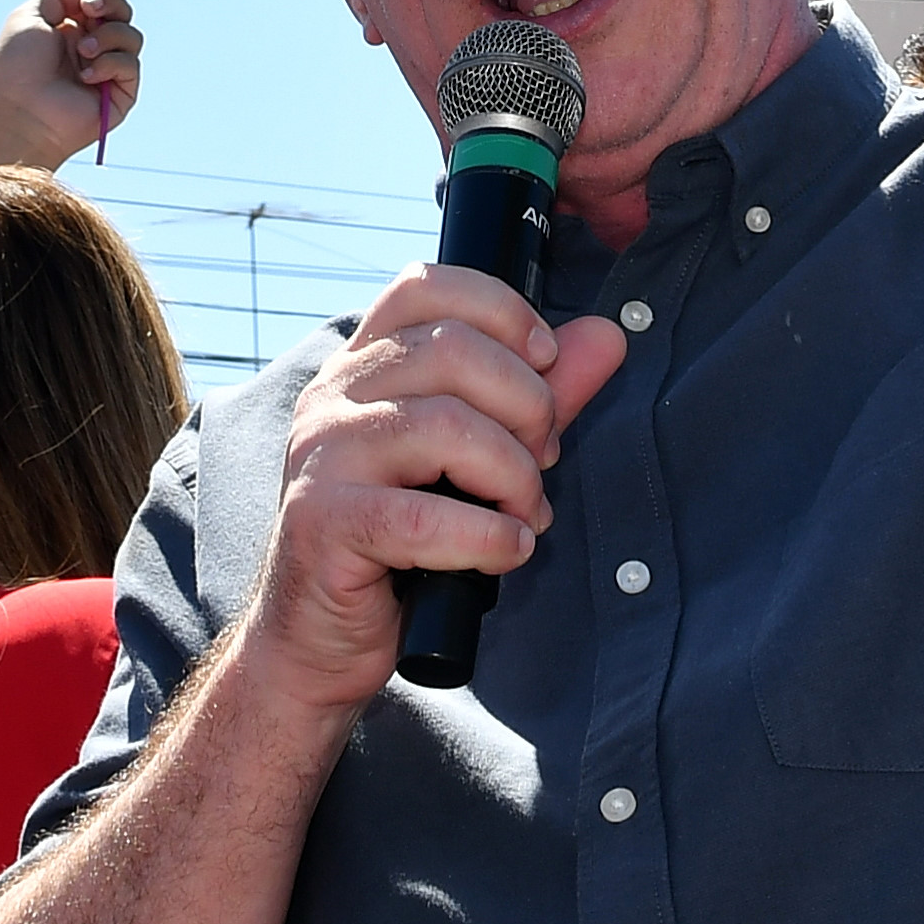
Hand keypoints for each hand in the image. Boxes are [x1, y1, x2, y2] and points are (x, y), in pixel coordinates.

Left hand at [0, 0, 144, 174]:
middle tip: (89, 8)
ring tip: (83, 51)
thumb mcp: (32, 14)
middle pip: (120, 8)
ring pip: (131, 34)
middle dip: (109, 0)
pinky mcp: (120, 94)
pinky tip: (87, 75)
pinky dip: (111, 63)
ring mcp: (106, 70)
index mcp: (68, 26)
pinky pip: (131, 64)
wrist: (20, 113)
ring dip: (108, 35)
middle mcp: (90, 45)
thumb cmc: (16, 68)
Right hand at [237, 266, 628, 719]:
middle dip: (527, 405)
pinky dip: (489, 539)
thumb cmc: (397, 546)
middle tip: (542, 460)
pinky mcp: (323, 521)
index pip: (425, 285)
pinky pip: (425, 517)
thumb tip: (606, 336)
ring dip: (514, 478)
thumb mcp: (477, 460)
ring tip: (523, 515)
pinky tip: (505, 552)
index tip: (546, 359)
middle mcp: (331, 396)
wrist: (317, 639)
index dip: (501, 310)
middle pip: (451, 349)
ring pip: (445, 427)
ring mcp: (320, 455)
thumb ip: (537, 396)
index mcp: (362, 367)